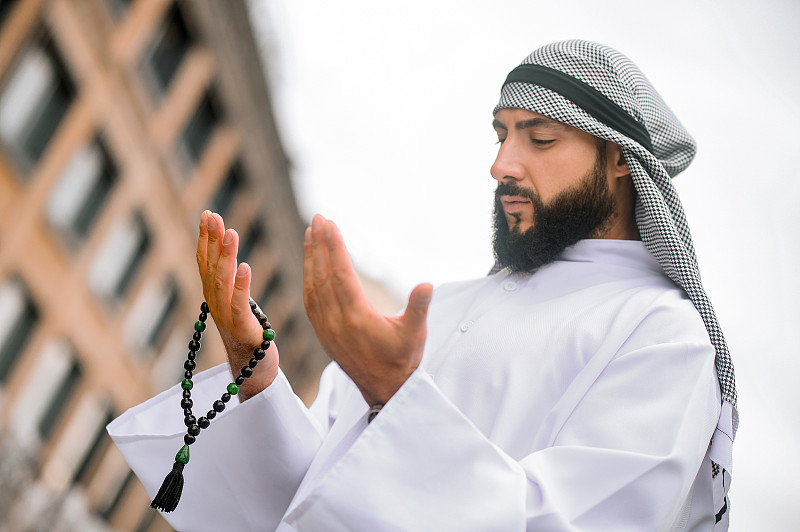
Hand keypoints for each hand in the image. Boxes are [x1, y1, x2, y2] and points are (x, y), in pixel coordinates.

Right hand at [197, 211, 278, 399]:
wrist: (254, 370)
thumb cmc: (248, 333)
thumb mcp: (236, 301)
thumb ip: (230, 280)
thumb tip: (228, 252)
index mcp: (214, 296)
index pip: (205, 262)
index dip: (205, 238)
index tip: (208, 213)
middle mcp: (215, 305)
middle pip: (209, 267)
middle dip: (211, 240)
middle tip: (214, 215)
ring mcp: (226, 317)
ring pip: (222, 282)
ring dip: (225, 256)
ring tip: (231, 232)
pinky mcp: (242, 329)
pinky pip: (239, 305)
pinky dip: (241, 285)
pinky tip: (245, 267)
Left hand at [303, 215, 432, 405]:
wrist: (385, 389)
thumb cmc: (403, 359)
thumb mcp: (415, 333)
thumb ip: (420, 307)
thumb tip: (427, 284)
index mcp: (358, 317)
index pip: (341, 274)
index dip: (334, 247)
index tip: (329, 224)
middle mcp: (337, 321)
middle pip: (322, 275)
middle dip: (320, 244)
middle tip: (318, 218)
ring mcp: (326, 327)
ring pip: (312, 286)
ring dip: (311, 258)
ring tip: (311, 234)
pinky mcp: (322, 332)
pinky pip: (310, 300)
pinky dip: (309, 277)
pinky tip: (311, 264)